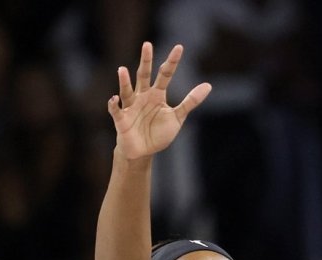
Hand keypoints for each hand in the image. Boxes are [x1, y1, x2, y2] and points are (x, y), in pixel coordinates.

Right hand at [109, 42, 211, 159]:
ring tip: (122, 69)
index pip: (165, 74)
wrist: (143, 152)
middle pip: (144, 75)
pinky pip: (115, 110)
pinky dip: (113, 104)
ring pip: (127, 90)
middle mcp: (143, 96)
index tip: (179, 47)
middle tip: (147, 44)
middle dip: (146, 61)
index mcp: (157, 95)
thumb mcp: (177, 117)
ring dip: (124, 81)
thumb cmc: (158, 133)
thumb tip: (208, 85)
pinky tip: (115, 98)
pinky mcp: (121, 119)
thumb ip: (190, 101)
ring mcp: (131, 106)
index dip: (172, 62)